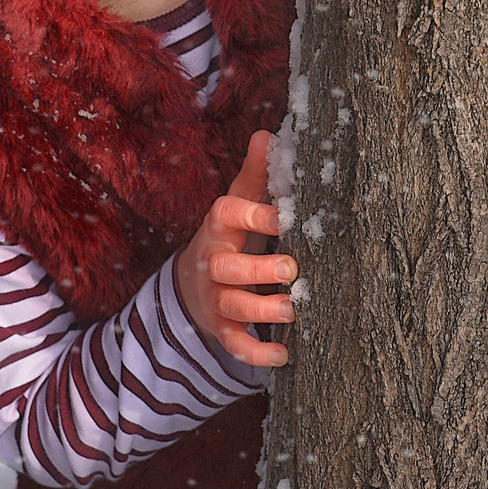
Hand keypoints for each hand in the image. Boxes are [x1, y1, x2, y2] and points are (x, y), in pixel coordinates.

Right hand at [180, 130, 298, 367]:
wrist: (194, 279)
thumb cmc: (232, 233)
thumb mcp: (240, 202)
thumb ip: (257, 173)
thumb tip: (267, 132)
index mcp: (220, 226)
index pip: (228, 214)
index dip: (255, 215)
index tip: (285, 216)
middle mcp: (212, 262)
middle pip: (228, 268)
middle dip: (258, 270)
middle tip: (292, 269)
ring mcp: (214, 297)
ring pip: (233, 306)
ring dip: (262, 310)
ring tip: (293, 310)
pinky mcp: (220, 327)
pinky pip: (234, 344)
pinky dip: (256, 354)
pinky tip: (282, 356)